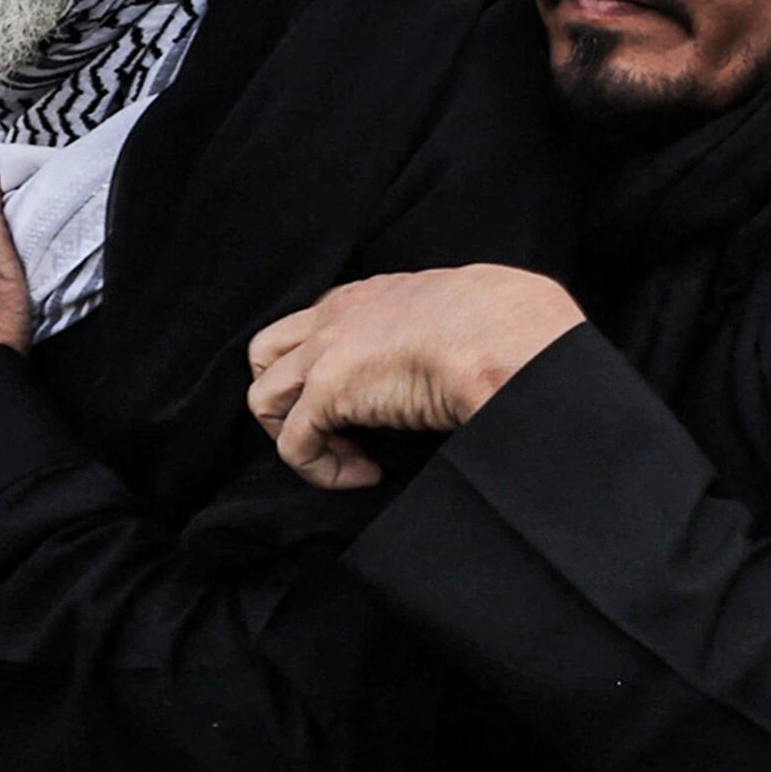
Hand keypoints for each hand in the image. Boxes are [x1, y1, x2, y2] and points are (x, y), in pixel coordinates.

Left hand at [245, 266, 588, 489]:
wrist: (504, 335)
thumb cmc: (505, 323)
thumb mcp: (464, 313)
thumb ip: (444, 329)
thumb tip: (468, 357)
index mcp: (370, 296)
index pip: (318, 326)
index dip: (328, 368)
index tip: (373, 402)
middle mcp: (335, 317)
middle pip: (268, 353)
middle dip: (287, 395)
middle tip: (334, 428)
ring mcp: (323, 353)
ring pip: (265, 398)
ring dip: (298, 436)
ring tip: (350, 458)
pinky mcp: (325, 393)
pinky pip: (292, 445)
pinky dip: (321, 469)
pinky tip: (366, 474)